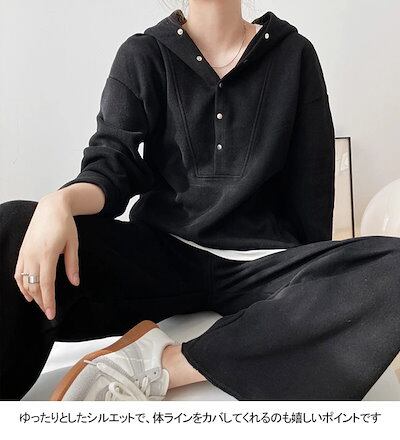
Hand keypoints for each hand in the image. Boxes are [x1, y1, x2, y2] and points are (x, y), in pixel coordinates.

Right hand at [14, 192, 79, 319]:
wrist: (51, 207)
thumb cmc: (65, 224)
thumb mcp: (73, 243)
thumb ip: (72, 264)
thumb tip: (75, 283)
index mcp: (47, 254)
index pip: (46, 283)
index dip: (48, 300)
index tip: (51, 313)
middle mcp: (33, 255)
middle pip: (33, 285)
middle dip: (41, 301)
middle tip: (48, 312)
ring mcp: (25, 253)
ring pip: (24, 281)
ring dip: (31, 295)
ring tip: (41, 304)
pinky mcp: (22, 251)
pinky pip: (18, 272)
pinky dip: (21, 285)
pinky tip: (27, 293)